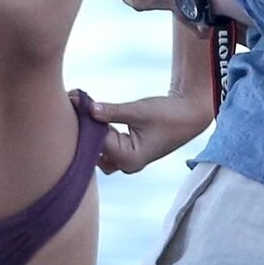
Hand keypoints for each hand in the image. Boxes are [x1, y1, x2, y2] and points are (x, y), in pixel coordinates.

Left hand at [87, 90, 215, 174]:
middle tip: (76, 101)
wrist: (189, 115)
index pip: (96, 142)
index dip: (85, 120)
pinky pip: (106, 146)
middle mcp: (126, 165)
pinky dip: (100, 131)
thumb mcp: (137, 111)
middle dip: (85, 128)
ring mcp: (126, 161)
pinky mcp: (127, 153)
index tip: (74, 99)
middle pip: (93, 151)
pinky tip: (94, 113)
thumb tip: (87, 108)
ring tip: (84, 106)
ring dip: (92, 131)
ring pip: (97, 150)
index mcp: (128, 159)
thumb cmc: (167, 114)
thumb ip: (110, 112)